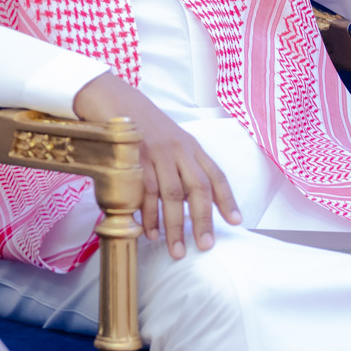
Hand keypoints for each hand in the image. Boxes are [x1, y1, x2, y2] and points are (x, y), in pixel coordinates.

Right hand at [74, 72, 241, 258]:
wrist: (115, 100)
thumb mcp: (172, 140)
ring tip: (175, 250)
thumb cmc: (145, 126)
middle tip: (204, 245)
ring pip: (172, 194)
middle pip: (198, 188)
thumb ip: (184, 166)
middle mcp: (179, 149)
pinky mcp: (135, 158)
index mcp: (191, 146)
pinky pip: (145, 192)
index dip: (227, 199)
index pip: (215, 174)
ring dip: (174, 226)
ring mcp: (157, 153)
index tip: (235, 221)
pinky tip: (149, 232)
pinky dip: (148, 215)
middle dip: (202, 220)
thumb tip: (194, 200)